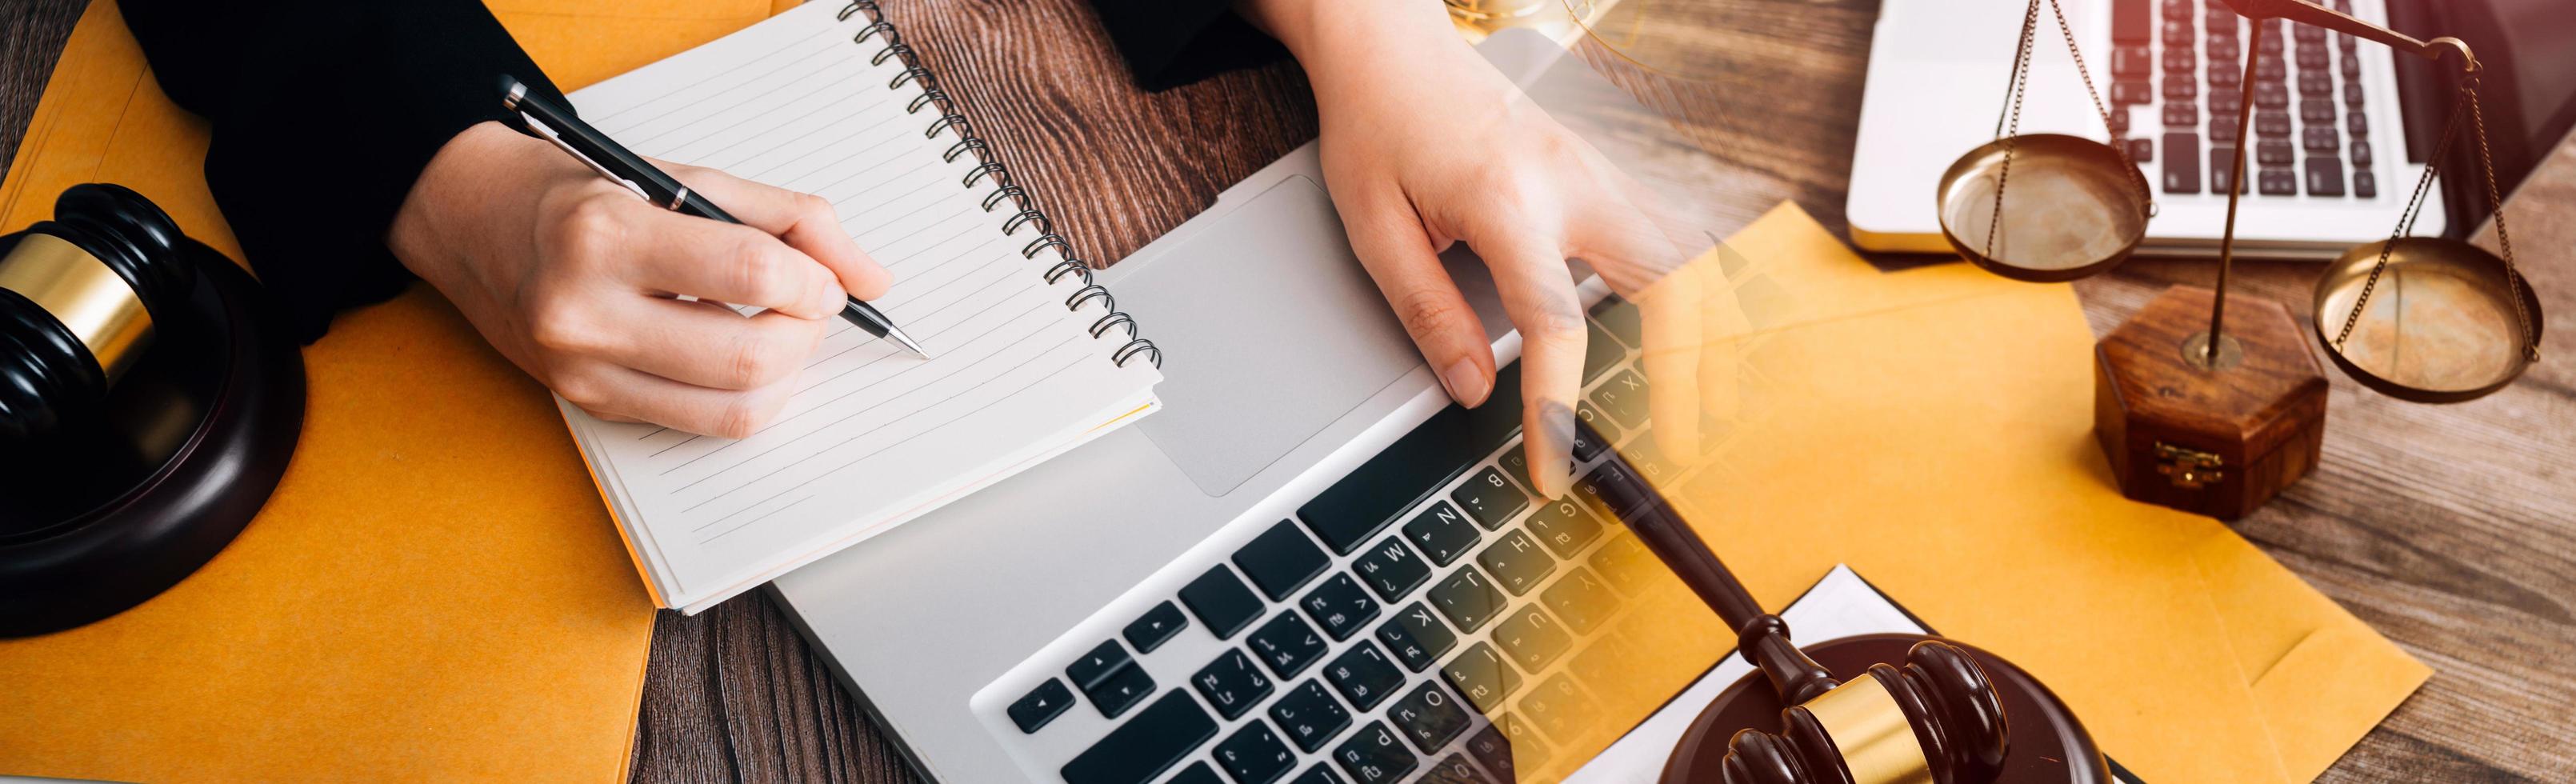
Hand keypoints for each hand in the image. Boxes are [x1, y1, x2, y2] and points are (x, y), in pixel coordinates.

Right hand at [388, 121, 890, 437]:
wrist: (473, 222)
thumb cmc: (582, 193)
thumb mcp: (684, 176)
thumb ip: (790, 217)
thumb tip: (871, 278)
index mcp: (608, 233)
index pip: (750, 271)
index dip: (813, 281)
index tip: (824, 278)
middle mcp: (586, 309)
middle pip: (749, 356)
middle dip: (806, 334)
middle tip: (811, 306)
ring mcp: (583, 369)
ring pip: (733, 408)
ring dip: (787, 374)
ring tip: (781, 332)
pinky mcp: (589, 405)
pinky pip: (701, 425)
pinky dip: (745, 396)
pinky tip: (740, 356)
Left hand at [1246, 0, 1740, 497]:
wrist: (1394, 46)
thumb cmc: (1378, 124)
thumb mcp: (1375, 227)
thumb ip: (1426, 312)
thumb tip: (1473, 391)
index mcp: (1508, 199)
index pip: (1554, 324)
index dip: (1557, 408)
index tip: (1552, 468)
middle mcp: (1572, 179)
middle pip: (1671, 280)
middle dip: (1686, 368)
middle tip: (1681, 442)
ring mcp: (1599, 169)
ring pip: (1691, 252)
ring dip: (1707, 329)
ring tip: (1708, 401)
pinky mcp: (1604, 169)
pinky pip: (1674, 231)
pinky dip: (1696, 288)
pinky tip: (1695, 334)